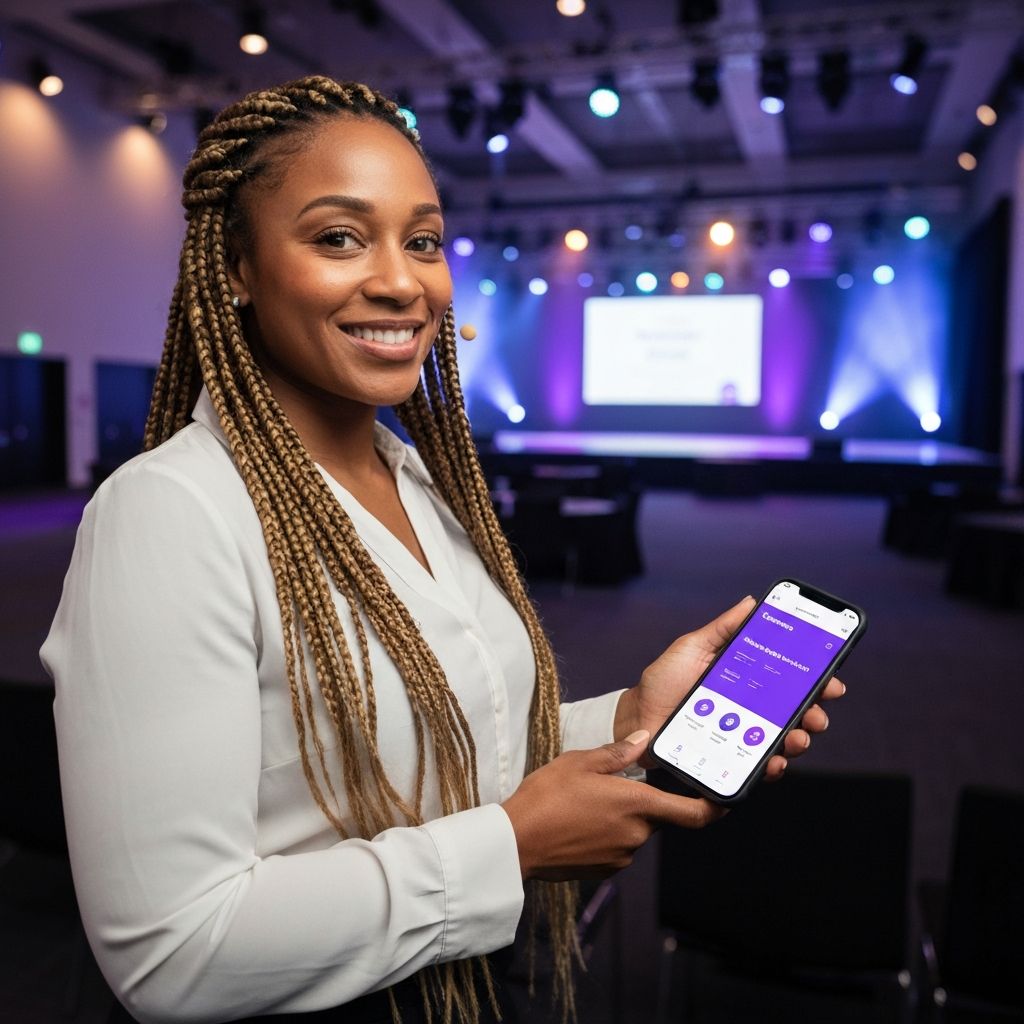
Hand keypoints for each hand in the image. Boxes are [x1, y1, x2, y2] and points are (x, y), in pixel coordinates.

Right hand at [501, 731, 722, 880]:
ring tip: (586, 805)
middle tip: (611, 787)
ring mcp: (621, 856)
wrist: (516, 842)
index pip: (691, 813)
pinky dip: (607, 835)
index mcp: (637, 805)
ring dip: (622, 819)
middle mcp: (637, 835)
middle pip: (656, 817)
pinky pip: (617, 848)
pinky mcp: (605, 870)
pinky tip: (580, 824)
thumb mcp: (580, 762)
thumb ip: (618, 754)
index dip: (715, 810)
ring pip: (634, 832)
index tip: (726, 803)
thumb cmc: (547, 797)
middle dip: (642, 802)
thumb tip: (646, 739)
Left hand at [614, 597, 846, 776]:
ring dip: (799, 740)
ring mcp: (742, 732)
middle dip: (814, 713)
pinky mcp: (731, 756)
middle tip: (816, 715)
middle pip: (795, 711)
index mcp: (746, 678)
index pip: (789, 679)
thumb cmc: (662, 682)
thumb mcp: (691, 647)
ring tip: (796, 738)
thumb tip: (751, 602)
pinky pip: (760, 764)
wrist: (636, 719)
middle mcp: (750, 706)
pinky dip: (774, 765)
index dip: (815, 680)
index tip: (830, 680)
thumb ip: (722, 629)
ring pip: (784, 739)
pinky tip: (775, 761)